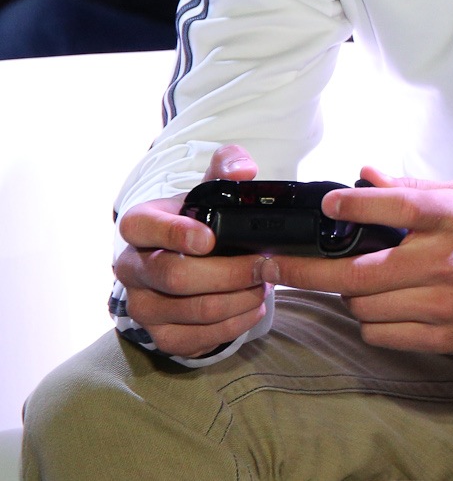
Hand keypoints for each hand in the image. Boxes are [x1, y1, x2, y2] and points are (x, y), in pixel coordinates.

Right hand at [113, 145, 274, 357]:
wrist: (188, 262)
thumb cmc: (201, 222)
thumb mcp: (211, 189)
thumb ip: (228, 166)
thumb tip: (244, 170)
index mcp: (139, 225)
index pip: (142, 227)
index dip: (175, 233)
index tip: (210, 238)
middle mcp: (132, 268)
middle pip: (176, 276)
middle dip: (231, 272)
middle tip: (267, 265)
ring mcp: (143, 306)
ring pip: (195, 310)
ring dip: (241, 298)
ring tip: (267, 284)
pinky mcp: (161, 336)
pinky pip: (200, 339)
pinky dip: (236, 324)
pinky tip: (254, 307)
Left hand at [265, 168, 452, 355]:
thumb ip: (412, 188)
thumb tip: (364, 175)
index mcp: (449, 218)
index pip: (393, 207)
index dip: (352, 206)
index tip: (326, 205)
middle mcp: (443, 261)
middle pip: (357, 273)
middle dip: (306, 270)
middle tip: (274, 265)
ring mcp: (442, 303)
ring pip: (363, 307)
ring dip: (348, 295)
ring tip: (358, 281)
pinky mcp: (443, 336)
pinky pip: (382, 333)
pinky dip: (371, 321)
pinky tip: (383, 305)